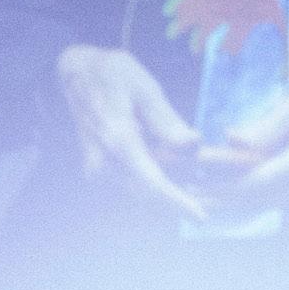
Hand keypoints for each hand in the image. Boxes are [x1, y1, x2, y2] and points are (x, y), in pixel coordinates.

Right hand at [54, 45, 207, 221]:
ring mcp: (98, 168)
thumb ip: (166, 120)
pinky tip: (179, 170)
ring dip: (172, 187)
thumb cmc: (112, 75)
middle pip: (149, 193)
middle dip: (182, 193)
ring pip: (142, 191)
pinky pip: (134, 183)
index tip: (200, 216)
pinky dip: (158, 180)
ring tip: (200, 172)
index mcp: (117, 140)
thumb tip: (192, 144)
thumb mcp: (145, 89)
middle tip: (214, 183)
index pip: (150, 182)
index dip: (176, 202)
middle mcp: (103, 161)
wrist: (75, 73)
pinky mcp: (100, 170)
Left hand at [198, 60, 288, 201]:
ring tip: (197, 192)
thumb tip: (233, 139)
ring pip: (266, 199)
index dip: (224, 186)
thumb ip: (268, 124)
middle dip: (221, 196)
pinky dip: (248, 192)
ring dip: (231, 197)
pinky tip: (223, 189)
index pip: (262, 180)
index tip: (193, 186)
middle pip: (261, 196)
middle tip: (185, 193)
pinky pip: (275, 194)